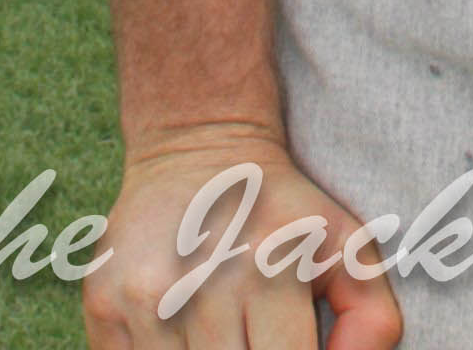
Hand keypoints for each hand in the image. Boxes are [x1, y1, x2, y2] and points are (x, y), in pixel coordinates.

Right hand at [80, 127, 402, 349]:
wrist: (196, 142)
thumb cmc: (281, 209)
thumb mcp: (346, 244)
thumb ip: (370, 320)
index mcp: (273, 267)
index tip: (286, 348)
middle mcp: (205, 284)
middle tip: (254, 339)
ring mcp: (145, 298)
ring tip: (222, 333)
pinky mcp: (102, 304)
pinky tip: (180, 337)